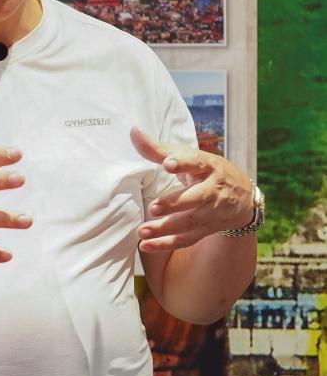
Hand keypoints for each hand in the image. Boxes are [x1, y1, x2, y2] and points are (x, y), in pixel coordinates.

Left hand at [131, 127, 252, 252]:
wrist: (243, 196)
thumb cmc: (205, 170)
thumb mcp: (189, 155)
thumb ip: (159, 148)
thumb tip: (133, 131)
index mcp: (208, 165)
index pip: (197, 162)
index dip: (183, 162)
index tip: (169, 163)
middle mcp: (213, 189)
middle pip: (197, 197)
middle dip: (175, 204)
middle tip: (154, 207)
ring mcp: (213, 212)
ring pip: (190, 222)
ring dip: (166, 228)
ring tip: (142, 231)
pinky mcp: (208, 229)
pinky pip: (187, 239)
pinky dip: (167, 244)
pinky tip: (146, 245)